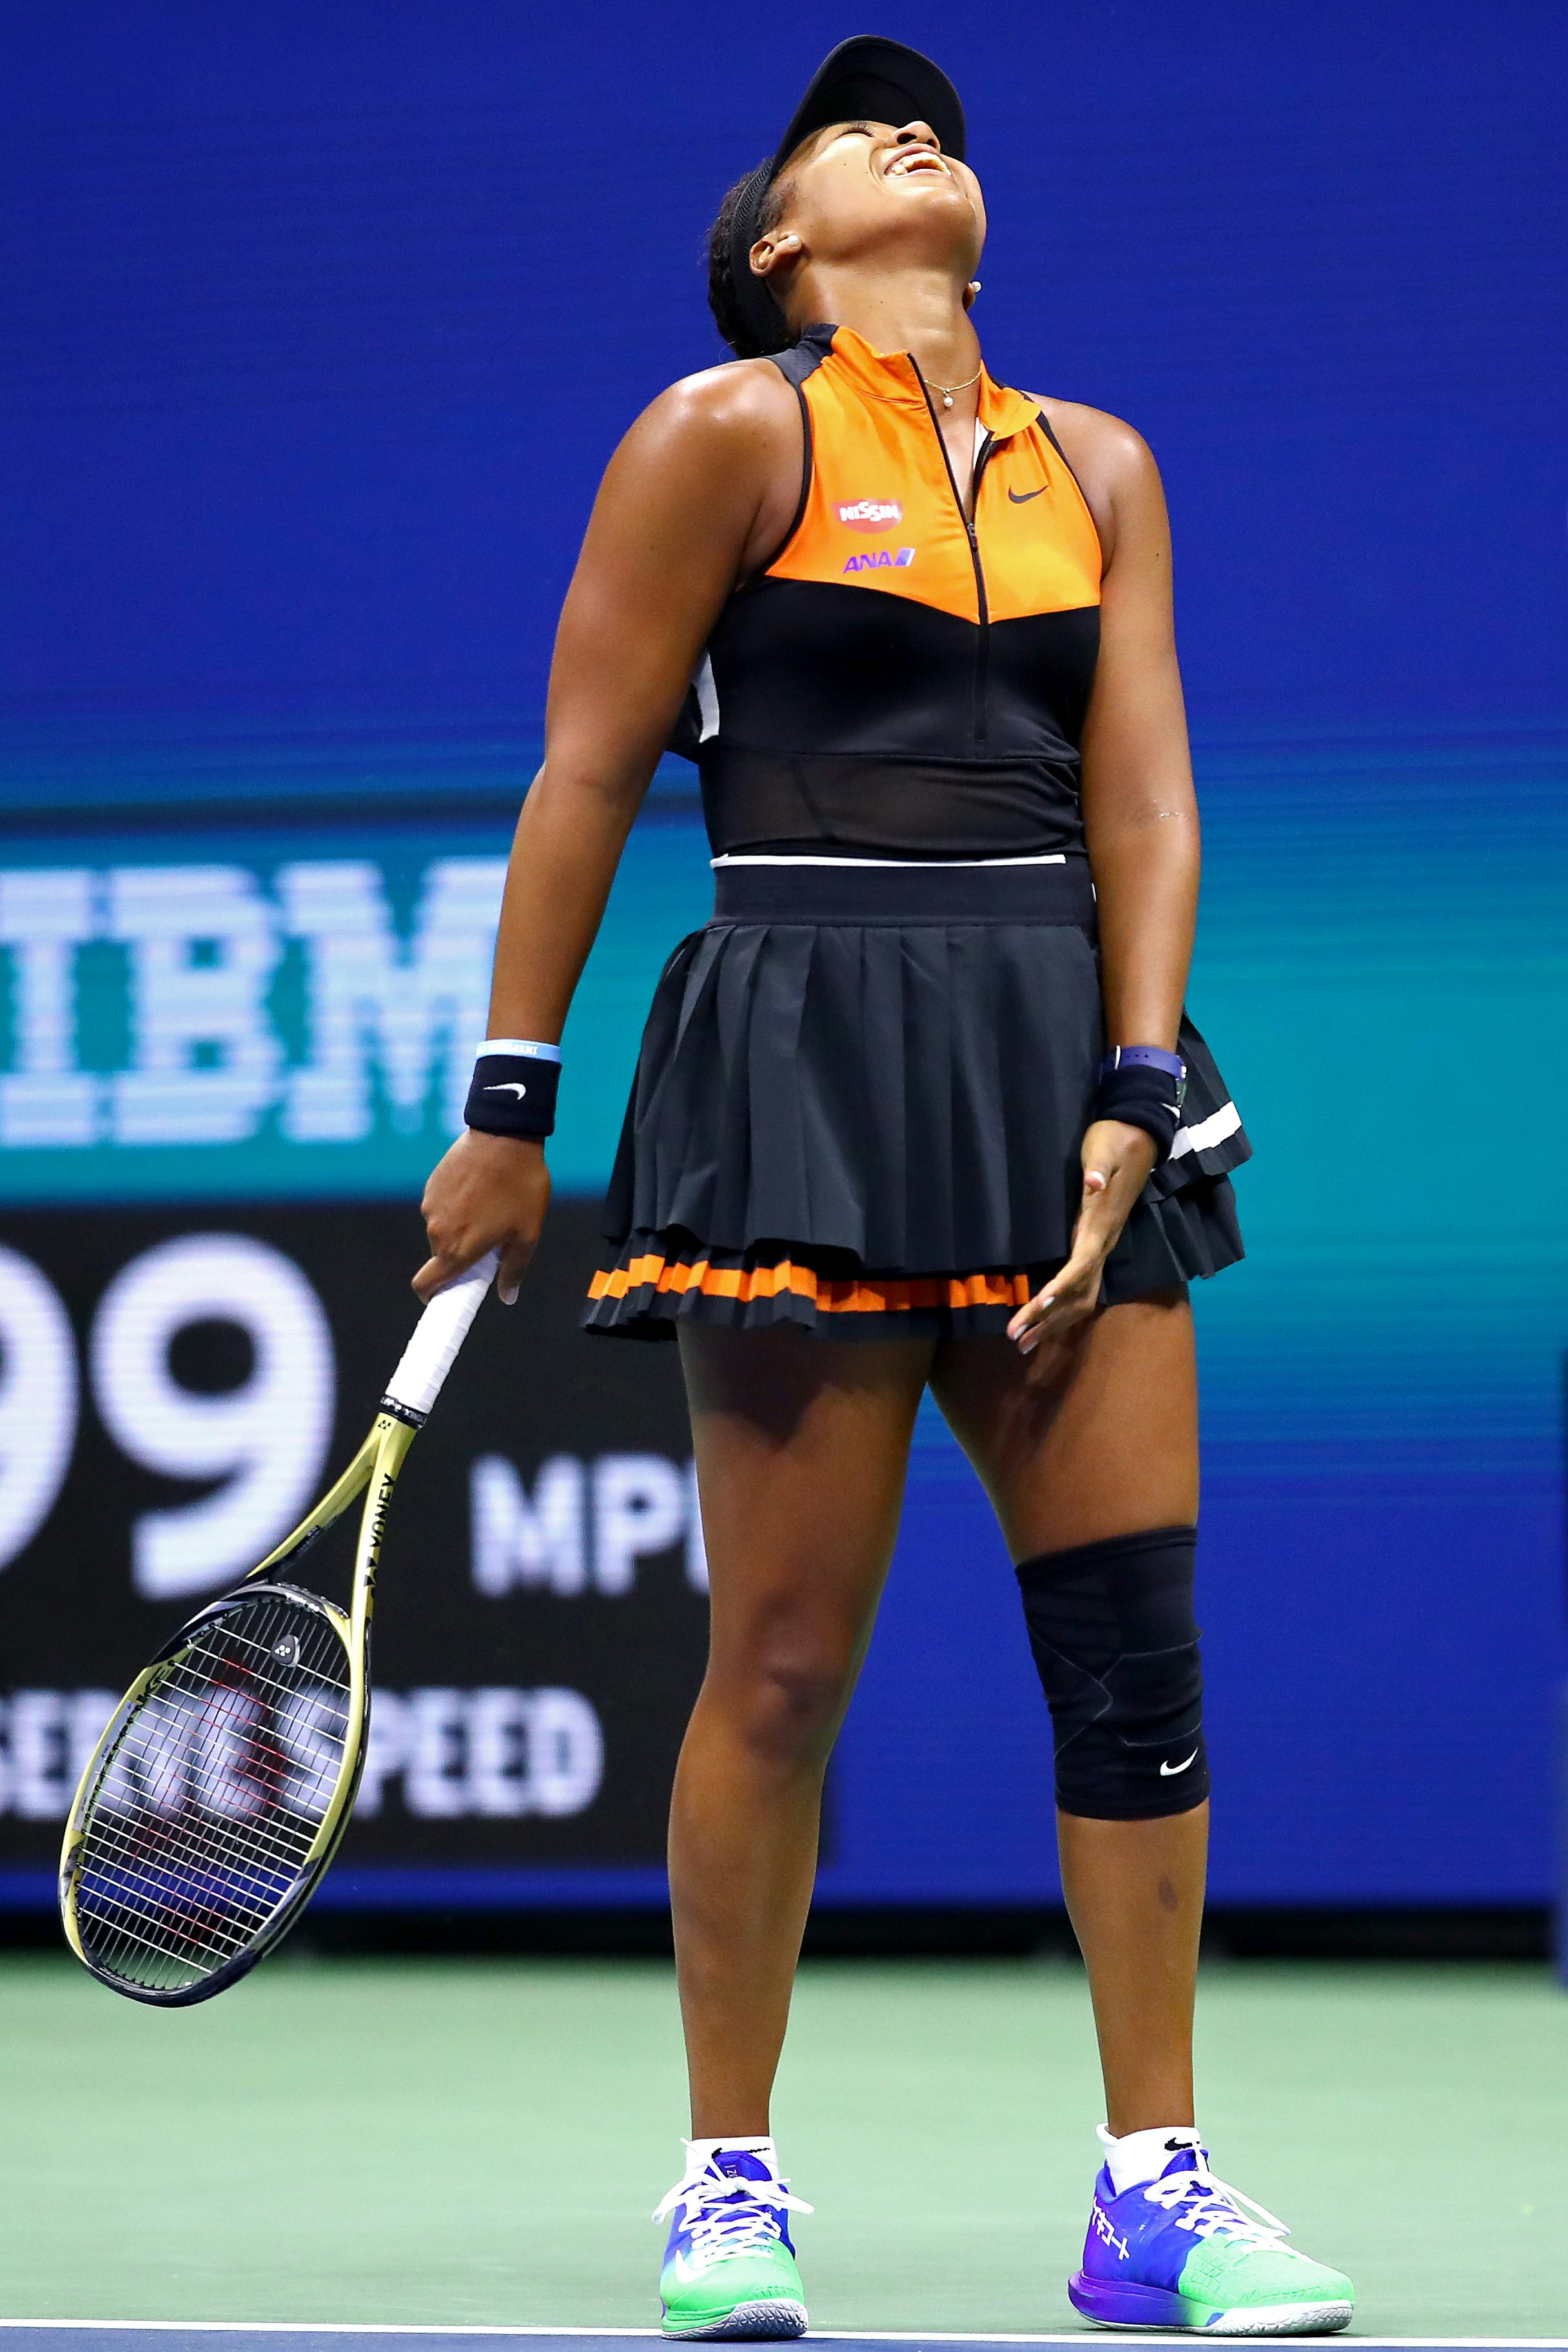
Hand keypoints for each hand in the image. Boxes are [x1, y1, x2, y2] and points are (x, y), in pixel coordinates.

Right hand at [414, 1129, 550, 1305]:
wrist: (505, 1138)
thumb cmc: (520, 1188)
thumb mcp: (527, 1234)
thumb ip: (514, 1270)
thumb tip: (507, 1297)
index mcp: (458, 1250)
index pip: (426, 1285)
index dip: (433, 1296)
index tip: (447, 1296)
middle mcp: (437, 1231)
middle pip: (442, 1257)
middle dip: (462, 1254)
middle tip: (492, 1238)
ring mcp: (431, 1207)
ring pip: (443, 1230)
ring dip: (461, 1227)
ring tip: (490, 1206)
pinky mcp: (431, 1186)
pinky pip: (441, 1207)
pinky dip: (457, 1206)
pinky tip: (480, 1189)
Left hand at [1006, 1119, 1158, 1355]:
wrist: (1139, 1137)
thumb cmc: (1114, 1140)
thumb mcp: (1104, 1148)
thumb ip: (1099, 1167)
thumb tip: (1094, 1182)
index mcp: (1100, 1226)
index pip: (1080, 1266)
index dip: (1059, 1288)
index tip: (1036, 1307)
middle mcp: (1103, 1244)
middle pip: (1079, 1294)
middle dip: (1049, 1319)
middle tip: (1017, 1339)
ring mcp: (1102, 1248)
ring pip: (1082, 1298)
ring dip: (1054, 1322)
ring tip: (1024, 1343)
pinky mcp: (1096, 1246)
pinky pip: (1081, 1288)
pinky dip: (1061, 1309)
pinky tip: (1043, 1319)